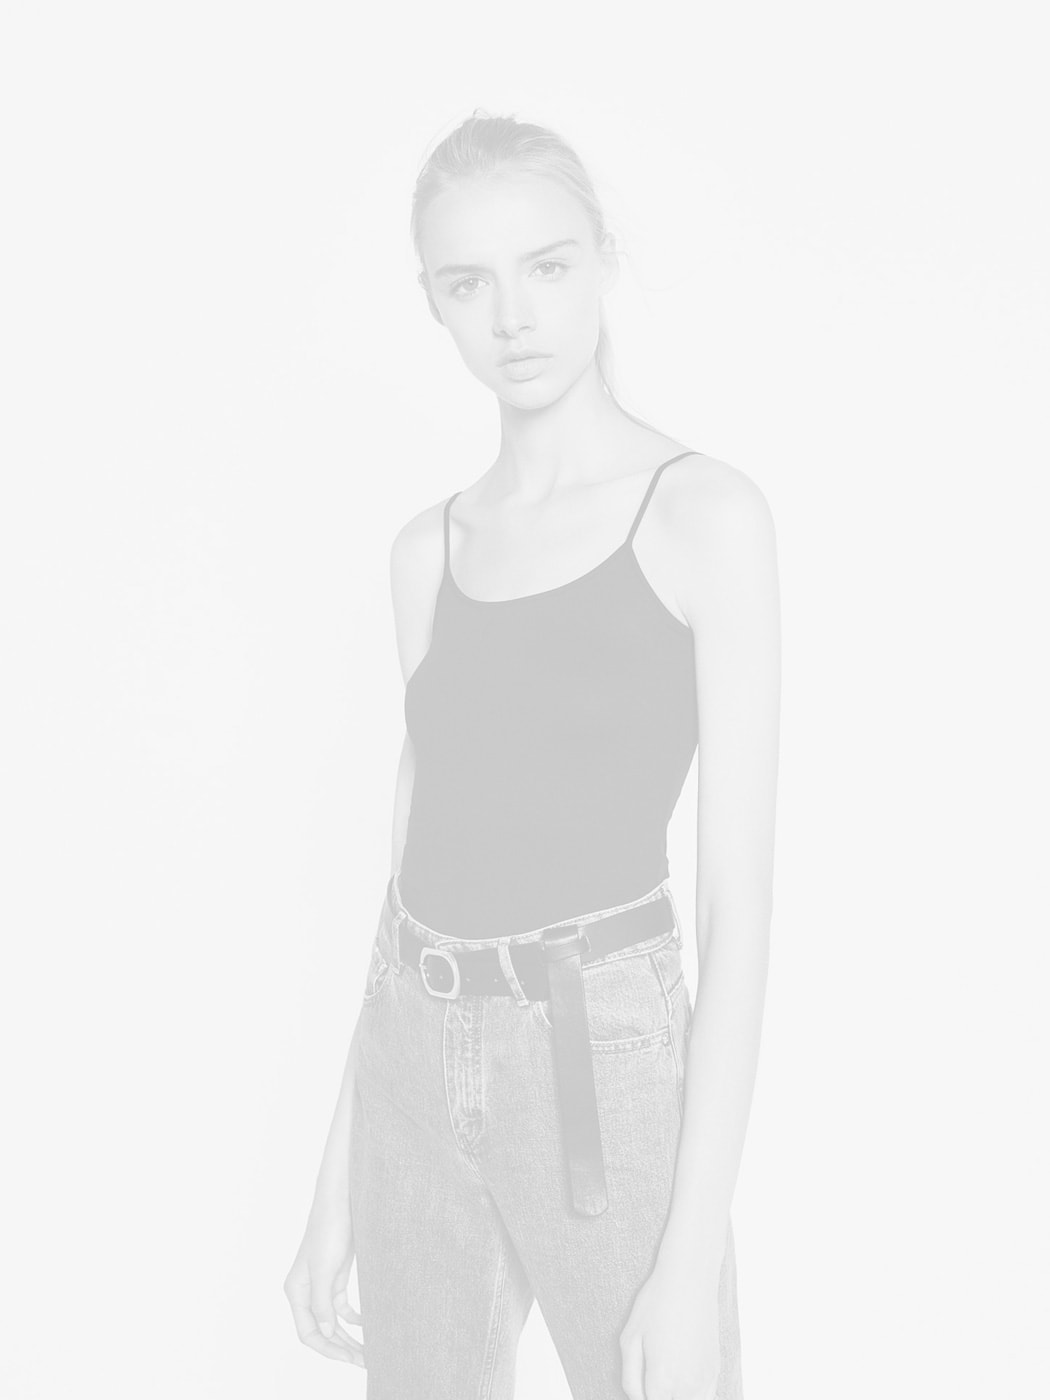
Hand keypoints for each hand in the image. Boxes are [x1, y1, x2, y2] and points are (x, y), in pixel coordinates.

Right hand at [283, 1204, 363, 1365]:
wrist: (342, 1199)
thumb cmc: (329, 1228)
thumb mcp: (325, 1267)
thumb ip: (323, 1302)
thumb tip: (326, 1334)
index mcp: (296, 1291)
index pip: (309, 1333)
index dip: (328, 1350)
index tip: (351, 1358)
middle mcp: (306, 1291)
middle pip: (322, 1331)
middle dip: (342, 1347)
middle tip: (366, 1360)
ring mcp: (321, 1284)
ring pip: (333, 1322)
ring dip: (348, 1337)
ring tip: (369, 1350)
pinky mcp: (335, 1275)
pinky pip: (342, 1307)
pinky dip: (354, 1318)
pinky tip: (367, 1324)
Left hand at [619, 1258, 720, 1399]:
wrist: (690, 1279)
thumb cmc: (656, 1304)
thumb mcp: (629, 1339)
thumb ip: (630, 1379)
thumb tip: (637, 1399)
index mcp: (661, 1381)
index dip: (643, 1396)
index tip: (643, 1381)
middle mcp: (686, 1387)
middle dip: (658, 1395)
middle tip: (651, 1376)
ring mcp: (704, 1380)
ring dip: (676, 1396)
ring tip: (666, 1379)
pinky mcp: (715, 1371)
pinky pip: (705, 1398)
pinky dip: (693, 1395)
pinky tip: (682, 1380)